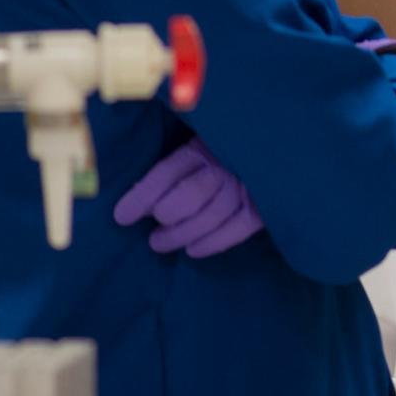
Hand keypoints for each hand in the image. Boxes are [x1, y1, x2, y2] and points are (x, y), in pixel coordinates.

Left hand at [113, 141, 263, 258]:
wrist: (273, 149)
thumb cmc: (223, 153)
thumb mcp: (197, 147)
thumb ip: (173, 170)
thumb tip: (140, 204)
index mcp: (204, 146)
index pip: (169, 171)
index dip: (143, 195)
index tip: (122, 216)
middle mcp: (226, 165)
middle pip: (191, 194)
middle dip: (166, 216)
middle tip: (152, 233)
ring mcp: (246, 185)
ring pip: (211, 215)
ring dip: (182, 234)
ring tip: (160, 243)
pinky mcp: (264, 206)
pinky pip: (237, 229)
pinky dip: (213, 243)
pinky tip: (193, 250)